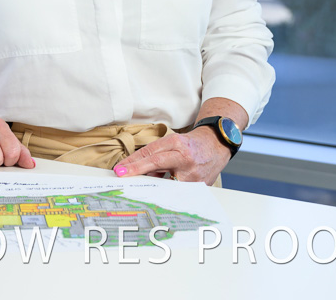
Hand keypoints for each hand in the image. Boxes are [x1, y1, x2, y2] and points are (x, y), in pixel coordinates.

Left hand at [112, 128, 230, 184]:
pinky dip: (167, 191)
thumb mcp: (172, 143)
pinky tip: (163, 190)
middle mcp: (186, 160)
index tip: (120, 170)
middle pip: (157, 168)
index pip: (152, 155)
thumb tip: (136, 171)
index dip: (134, 163)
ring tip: (149, 183)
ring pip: (166, 184)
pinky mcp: (198, 188)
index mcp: (178, 145)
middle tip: (124, 178)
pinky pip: (177, 192)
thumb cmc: (191, 145)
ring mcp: (194, 176)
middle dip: (139, 173)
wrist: (215, 146)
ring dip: (153, 184)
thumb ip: (154, 155)